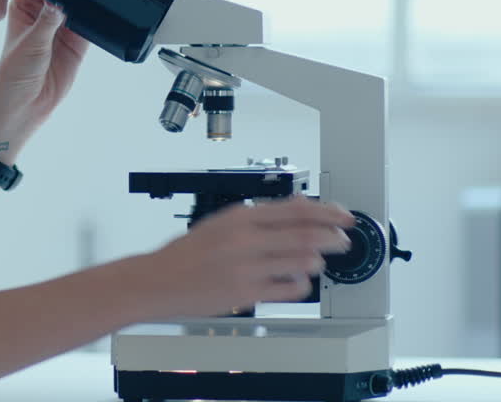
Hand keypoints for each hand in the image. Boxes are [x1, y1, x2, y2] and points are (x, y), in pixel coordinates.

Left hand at [0, 0, 94, 152]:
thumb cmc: (14, 73)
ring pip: (81, 4)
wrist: (25, 105)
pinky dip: (100, 17)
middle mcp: (44, 13)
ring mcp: (62, 28)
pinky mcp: (77, 43)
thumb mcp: (30, 42)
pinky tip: (107, 8)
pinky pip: (92, 24)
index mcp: (25, 6)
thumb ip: (48, 20)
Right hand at [140, 196, 355, 317]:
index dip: (327, 212)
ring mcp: (246, 267)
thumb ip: (259, 217)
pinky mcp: (246, 293)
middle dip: (333, 238)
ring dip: (316, 262)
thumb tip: (298, 207)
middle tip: (343, 240)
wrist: (157, 281)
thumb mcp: (221, 223)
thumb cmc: (187, 254)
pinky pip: (288, 289)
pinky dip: (300, 285)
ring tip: (317, 262)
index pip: (295, 209)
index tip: (344, 215)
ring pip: (301, 262)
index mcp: (239, 217)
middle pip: (305, 235)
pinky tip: (298, 282)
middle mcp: (244, 240)